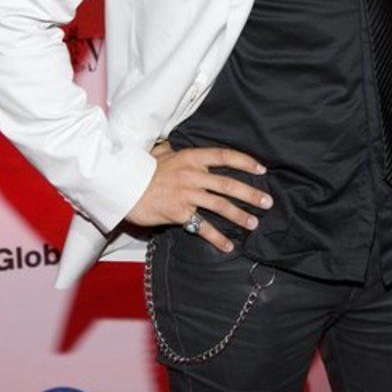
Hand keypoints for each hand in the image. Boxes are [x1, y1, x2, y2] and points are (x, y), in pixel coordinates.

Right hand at [125, 140, 272, 252]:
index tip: (262, 170)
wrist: (123, 186)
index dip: (245, 162)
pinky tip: (228, 246)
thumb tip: (175, 145)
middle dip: (251, 194)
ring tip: (254, 223)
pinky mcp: (179, 214)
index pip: (224, 156)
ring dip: (240, 216)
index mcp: (191, 157)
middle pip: (228, 184)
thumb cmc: (142, 168)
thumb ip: (174, 150)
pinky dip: (217, 238)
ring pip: (220, 206)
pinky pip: (202, 226)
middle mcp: (192, 174)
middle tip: (267, 202)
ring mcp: (187, 195)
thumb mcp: (160, 152)